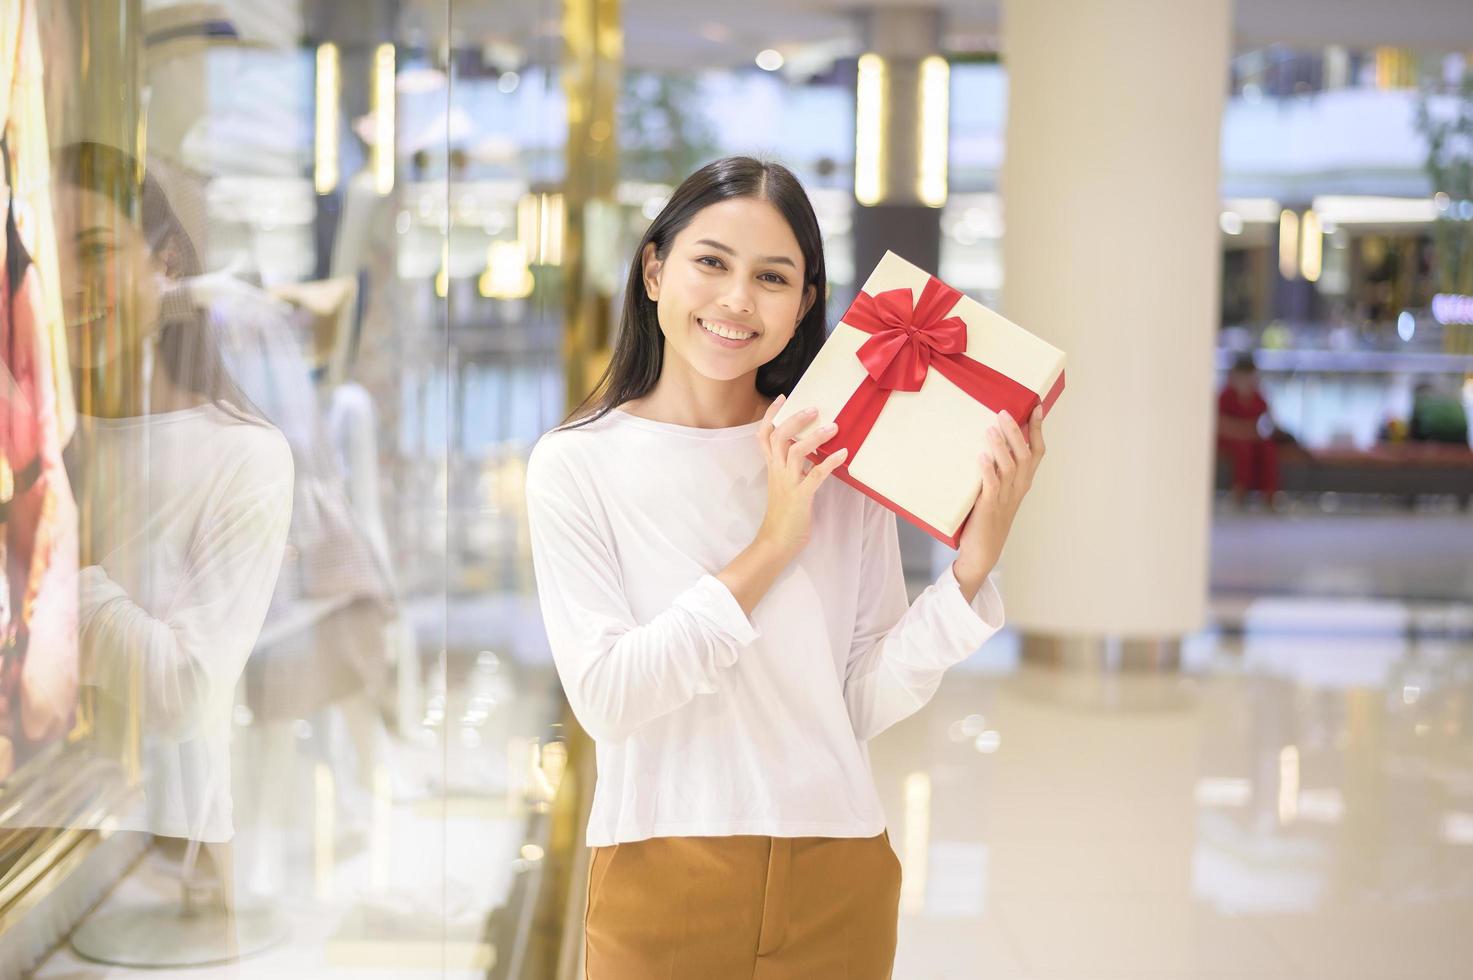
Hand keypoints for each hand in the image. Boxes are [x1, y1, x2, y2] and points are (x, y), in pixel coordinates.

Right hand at [754, 395, 848, 560]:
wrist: (777, 542)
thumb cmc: (784, 515)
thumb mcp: (784, 485)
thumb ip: (792, 468)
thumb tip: (810, 451)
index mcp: (772, 468)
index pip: (764, 435)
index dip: (771, 415)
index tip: (782, 397)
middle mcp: (777, 471)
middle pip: (778, 437)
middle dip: (795, 419)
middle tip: (813, 408)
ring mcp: (788, 483)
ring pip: (796, 451)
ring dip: (815, 437)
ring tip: (833, 426)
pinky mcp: (801, 497)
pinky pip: (816, 474)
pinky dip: (831, 462)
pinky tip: (843, 453)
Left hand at [954, 406, 1046, 590]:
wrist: (983, 551)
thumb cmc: (988, 518)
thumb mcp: (998, 490)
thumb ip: (999, 469)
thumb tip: (991, 439)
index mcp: (1023, 482)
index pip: (1037, 452)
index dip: (1038, 429)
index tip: (1037, 406)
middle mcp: (1018, 488)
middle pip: (1024, 455)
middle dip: (1016, 432)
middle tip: (1004, 413)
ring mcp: (1005, 497)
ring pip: (1010, 467)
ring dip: (1001, 447)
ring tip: (990, 429)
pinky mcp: (989, 507)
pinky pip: (991, 485)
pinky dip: (987, 470)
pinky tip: (981, 456)